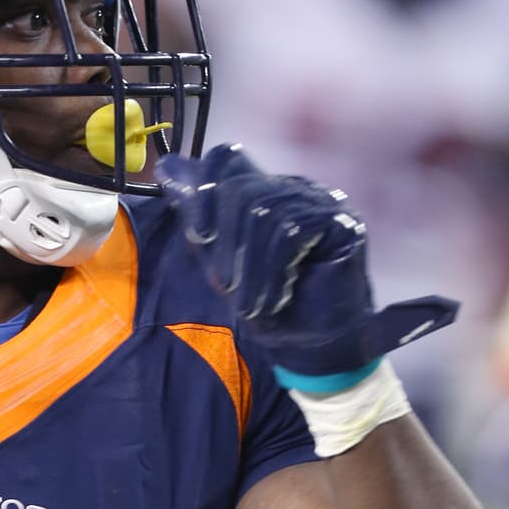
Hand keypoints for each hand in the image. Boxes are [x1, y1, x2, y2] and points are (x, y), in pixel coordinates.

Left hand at [158, 144, 456, 378]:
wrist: (313, 347)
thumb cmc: (270, 308)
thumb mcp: (224, 264)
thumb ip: (200, 223)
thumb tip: (166, 171)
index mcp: (264, 192)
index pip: (228, 160)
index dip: (205, 190)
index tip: (197, 235)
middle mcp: (294, 188)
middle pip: (243, 191)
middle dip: (226, 246)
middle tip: (225, 288)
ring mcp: (321, 202)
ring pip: (267, 215)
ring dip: (250, 270)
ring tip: (251, 306)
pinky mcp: (342, 223)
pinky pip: (294, 232)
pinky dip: (274, 272)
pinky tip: (274, 300)